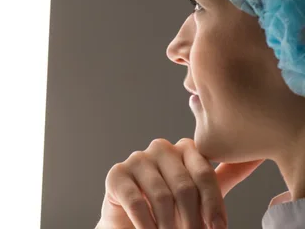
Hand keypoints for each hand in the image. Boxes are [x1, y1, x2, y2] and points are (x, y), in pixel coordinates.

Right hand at [96, 138, 263, 228]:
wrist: (131, 224)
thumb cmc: (170, 209)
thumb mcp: (199, 195)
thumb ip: (221, 177)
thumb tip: (253, 158)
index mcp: (183, 149)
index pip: (205, 172)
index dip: (213, 205)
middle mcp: (159, 149)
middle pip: (184, 185)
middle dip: (191, 220)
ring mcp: (136, 159)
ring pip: (161, 195)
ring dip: (169, 225)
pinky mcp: (116, 175)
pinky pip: (135, 201)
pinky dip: (146, 224)